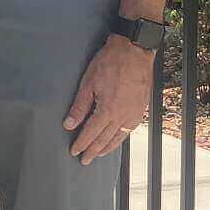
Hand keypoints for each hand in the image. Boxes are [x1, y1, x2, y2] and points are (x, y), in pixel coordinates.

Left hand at [63, 35, 152, 163]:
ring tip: (98, 154)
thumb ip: (79, 107)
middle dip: (92, 151)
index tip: (74, 151)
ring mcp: (133, 113)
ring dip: (107, 148)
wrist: (134, 50)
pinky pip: (130, 129)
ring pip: (118, 137)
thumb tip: (69, 124)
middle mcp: (122, 116)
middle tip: (84, 160)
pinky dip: (121, 138)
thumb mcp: (88, 83)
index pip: (90, 133)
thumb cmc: (111, 62)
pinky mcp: (141, 108)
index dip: (81, 143)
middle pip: (104, 139)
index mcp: (107, 110)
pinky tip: (116, 139)